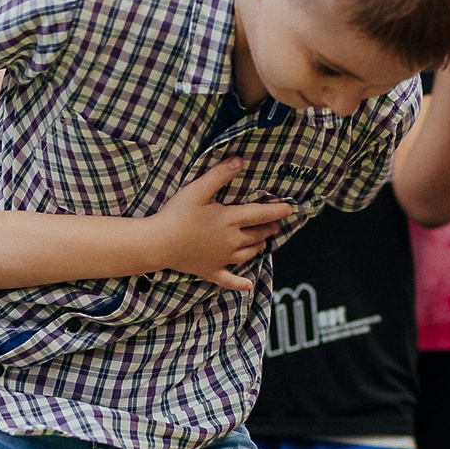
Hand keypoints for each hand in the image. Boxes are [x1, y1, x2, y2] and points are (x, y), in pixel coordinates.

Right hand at [148, 159, 290, 290]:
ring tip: (263, 243)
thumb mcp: (198, 189)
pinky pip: (229, 280)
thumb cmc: (177, 215)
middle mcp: (231, 241)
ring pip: (248, 254)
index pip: (260, 214)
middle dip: (269, 229)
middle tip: (276, 225)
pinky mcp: (210, 270)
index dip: (277, 211)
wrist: (159, 243)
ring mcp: (222, 258)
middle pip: (257, 235)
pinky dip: (240, 284)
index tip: (290, 209)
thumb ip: (220, 175)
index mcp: (230, 220)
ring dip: (258, 247)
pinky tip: (248, 286)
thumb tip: (240, 161)